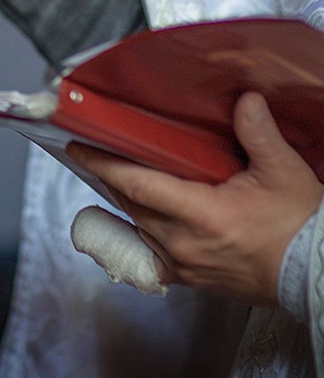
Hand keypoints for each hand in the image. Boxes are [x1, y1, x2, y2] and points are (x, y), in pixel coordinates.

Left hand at [67, 92, 323, 303]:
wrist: (316, 274)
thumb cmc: (300, 228)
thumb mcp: (284, 172)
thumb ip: (259, 132)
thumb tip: (244, 99)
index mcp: (201, 216)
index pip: (136, 185)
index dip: (103, 163)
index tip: (78, 145)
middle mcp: (183, 244)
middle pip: (129, 202)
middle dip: (108, 173)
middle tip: (90, 147)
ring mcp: (185, 265)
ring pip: (137, 224)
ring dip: (124, 198)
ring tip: (113, 170)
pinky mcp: (192, 279)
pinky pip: (151, 252)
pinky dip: (140, 228)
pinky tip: (138, 212)